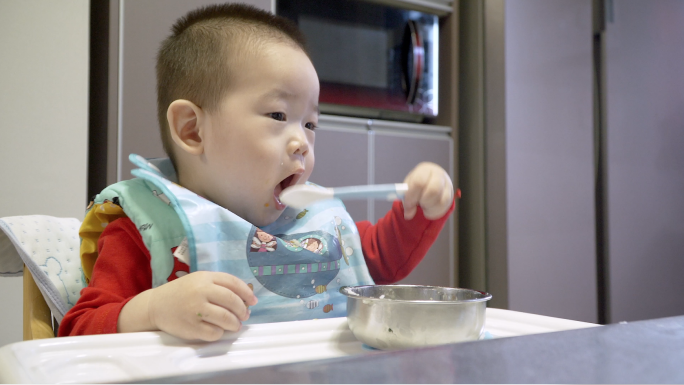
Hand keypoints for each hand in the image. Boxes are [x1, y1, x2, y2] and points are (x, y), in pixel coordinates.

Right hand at [119, 271, 257, 340]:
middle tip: (245, 315)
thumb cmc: (182, 293)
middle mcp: (200, 292)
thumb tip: (246, 298)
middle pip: (232, 301)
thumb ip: (220, 285)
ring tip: (234, 324)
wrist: (155, 306)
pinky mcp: (191, 327)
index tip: (253, 301)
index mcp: (205, 278)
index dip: (247, 293)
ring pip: (226, 319)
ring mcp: (195, 310)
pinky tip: (218, 330)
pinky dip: (220, 332)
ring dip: (235, 324)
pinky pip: (215, 332)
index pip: (233, 283)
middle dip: (243, 310)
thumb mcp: (199, 281)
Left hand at [402, 162, 453, 219]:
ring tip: (423, 204)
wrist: (430, 181)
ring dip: (428, 207)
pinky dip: (433, 212)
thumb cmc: (417, 185)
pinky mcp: (451, 196)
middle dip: (423, 201)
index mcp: (425, 170)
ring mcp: (447, 185)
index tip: (408, 205)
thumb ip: (407, 199)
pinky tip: (428, 209)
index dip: (412, 196)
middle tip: (418, 204)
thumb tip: (409, 214)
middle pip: (433, 191)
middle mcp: (439, 175)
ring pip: (440, 201)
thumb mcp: (408, 188)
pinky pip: (443, 208)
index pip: (419, 182)